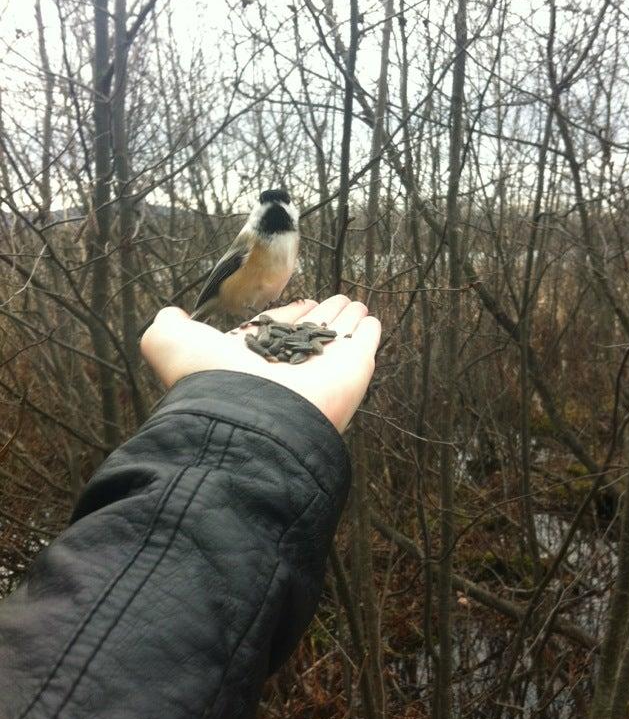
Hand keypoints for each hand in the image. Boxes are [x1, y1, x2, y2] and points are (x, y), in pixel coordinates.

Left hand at [140, 295, 380, 433]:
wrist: (252, 417)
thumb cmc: (211, 381)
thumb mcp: (172, 345)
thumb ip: (168, 328)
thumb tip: (170, 314)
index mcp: (251, 363)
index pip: (275, 332)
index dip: (288, 316)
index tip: (301, 304)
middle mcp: (287, 369)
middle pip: (309, 335)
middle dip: (321, 316)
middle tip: (335, 301)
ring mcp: (321, 371)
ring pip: (336, 338)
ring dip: (346, 319)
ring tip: (354, 303)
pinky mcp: (351, 371)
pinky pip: (363, 345)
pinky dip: (369, 332)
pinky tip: (371, 320)